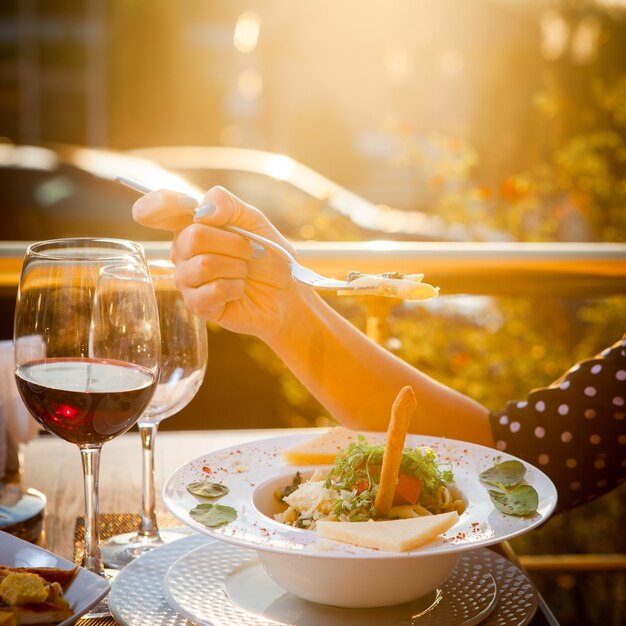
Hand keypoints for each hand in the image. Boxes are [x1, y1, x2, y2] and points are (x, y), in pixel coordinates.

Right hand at [133, 186, 298, 338]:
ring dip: (237, 268)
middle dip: (234, 244)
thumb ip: (227, 204)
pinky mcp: (197, 305)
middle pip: (194, 237)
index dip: (160, 203)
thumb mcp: (254, 220)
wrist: (285, 292)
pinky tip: (239, 290)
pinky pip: (212, 290)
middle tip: (250, 252)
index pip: (160, 207)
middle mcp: (182, 251)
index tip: (188, 205)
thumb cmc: (267, 256)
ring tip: (245, 273)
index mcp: (191, 224)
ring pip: (204, 265)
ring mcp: (186, 279)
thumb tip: (200, 211)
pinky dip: (236, 287)